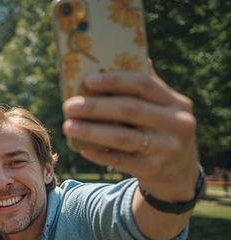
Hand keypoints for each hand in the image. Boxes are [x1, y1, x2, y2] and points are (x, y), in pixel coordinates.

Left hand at [62, 61, 198, 201]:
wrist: (179, 173)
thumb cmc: (160, 132)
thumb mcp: (162, 110)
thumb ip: (145, 89)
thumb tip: (115, 57)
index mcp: (176, 102)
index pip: (144, 84)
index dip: (115, 81)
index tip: (87, 80)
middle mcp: (177, 123)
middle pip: (130, 110)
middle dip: (95, 107)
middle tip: (68, 106)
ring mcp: (167, 148)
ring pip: (123, 137)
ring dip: (91, 131)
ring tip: (68, 126)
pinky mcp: (154, 169)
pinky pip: (121, 160)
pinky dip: (100, 153)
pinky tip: (82, 148)